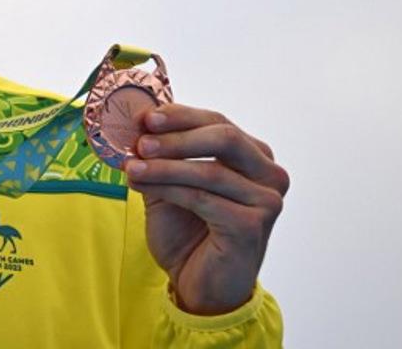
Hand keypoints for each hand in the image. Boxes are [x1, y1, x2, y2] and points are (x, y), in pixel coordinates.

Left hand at [124, 104, 289, 314]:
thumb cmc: (189, 232)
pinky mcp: (253, 226)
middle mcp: (269, 175)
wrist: (199, 285)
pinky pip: (202, 198)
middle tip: (140, 141)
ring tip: (131, 167)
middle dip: (177, 136)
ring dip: (164, 166)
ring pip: (210, 170)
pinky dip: (168, 189)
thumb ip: (159, 155)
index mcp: (255, 157)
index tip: (146, 117)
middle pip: (224, 137)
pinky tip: (141, 186)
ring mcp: (266, 201)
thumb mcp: (169, 183)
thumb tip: (136, 123)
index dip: (181, 116)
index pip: (218, 122)